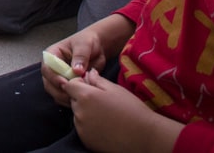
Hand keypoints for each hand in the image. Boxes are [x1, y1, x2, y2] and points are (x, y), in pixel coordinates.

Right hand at [41, 16, 130, 105]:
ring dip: (64, 96)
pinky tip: (79, 99)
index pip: (47, 68)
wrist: (98, 47)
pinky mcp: (67, 85)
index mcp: (52, 54)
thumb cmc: (88, 42)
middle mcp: (53, 67)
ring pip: (54, 91)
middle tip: (72, 94)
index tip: (65, 83)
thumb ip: (80, 56)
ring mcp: (59, 77)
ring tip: (77, 97)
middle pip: (48, 82)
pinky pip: (63, 96)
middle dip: (58, 90)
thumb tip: (76, 70)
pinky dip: (69, 100)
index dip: (53, 77)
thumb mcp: (84, 45)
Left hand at [64, 69, 182, 152]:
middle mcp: (80, 112)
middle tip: (102, 103)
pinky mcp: (85, 140)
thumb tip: (88, 73)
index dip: (79, 84)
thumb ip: (97, 80)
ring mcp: (81, 128)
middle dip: (82, 98)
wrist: (144, 136)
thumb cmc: (132, 109)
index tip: (90, 86)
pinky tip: (104, 126)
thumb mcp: (115, 89)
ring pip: (77, 115)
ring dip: (85, 113)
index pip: (70, 85)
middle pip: (73, 100)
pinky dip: (89, 127)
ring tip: (105, 115)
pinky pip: (82, 128)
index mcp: (86, 96)